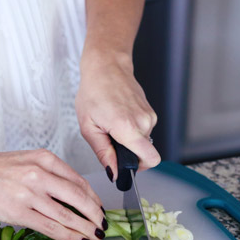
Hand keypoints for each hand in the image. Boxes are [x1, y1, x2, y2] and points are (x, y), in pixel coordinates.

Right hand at [0, 146, 106, 239]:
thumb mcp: (26, 161)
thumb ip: (49, 175)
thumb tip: (72, 198)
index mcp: (45, 159)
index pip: (79, 181)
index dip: (94, 199)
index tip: (100, 210)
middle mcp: (40, 174)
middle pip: (80, 198)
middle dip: (96, 216)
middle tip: (103, 227)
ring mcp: (30, 193)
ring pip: (68, 215)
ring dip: (85, 229)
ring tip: (94, 237)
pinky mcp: (19, 212)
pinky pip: (51, 227)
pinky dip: (69, 237)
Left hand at [75, 52, 160, 181]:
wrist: (106, 66)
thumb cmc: (94, 91)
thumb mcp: (89, 127)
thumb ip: (103, 153)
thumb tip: (113, 173)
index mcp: (128, 128)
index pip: (150, 159)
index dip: (138, 168)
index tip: (124, 165)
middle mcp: (144, 122)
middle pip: (144, 153)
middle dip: (128, 153)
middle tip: (110, 139)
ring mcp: (150, 116)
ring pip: (143, 142)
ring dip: (128, 140)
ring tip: (112, 124)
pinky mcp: (150, 112)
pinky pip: (143, 131)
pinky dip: (131, 130)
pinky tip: (118, 117)